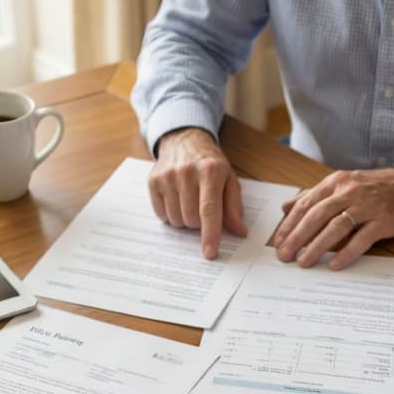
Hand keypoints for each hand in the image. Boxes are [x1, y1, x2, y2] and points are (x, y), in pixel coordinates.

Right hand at [148, 127, 246, 259]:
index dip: (210, 234)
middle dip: (199, 223)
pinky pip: (162, 215)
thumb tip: (239, 232)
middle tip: (202, 209)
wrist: (184, 140)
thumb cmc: (210, 164)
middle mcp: (186, 172)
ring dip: (185, 220)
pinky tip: (177, 200)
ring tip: (190, 202)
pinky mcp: (153, 181)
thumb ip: (234, 207)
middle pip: (192, 219)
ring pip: (176, 220)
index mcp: (210, 171)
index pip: (209, 210)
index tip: (210, 253)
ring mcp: (167, 176)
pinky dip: (171, 214)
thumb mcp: (228, 179)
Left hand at [273, 166, 393, 269]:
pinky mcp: (383, 221)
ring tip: (304, 262)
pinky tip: (334, 264)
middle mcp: (350, 192)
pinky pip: (361, 239)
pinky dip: (346, 252)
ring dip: (317, 246)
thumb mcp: (342, 185)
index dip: (290, 224)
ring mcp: (367, 206)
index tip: (278, 242)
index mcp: (336, 183)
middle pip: (318, 215)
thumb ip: (313, 196)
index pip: (307, 204)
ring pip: (337, 226)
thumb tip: (285, 207)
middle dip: (298, 237)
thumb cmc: (374, 188)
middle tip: (285, 255)